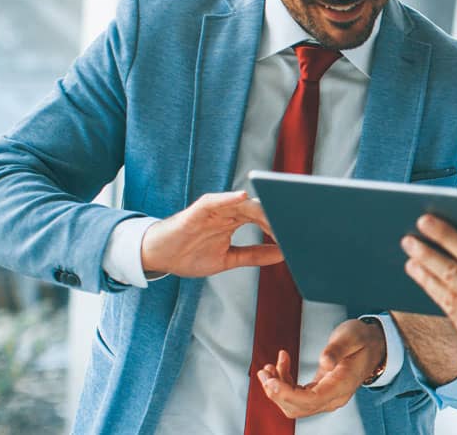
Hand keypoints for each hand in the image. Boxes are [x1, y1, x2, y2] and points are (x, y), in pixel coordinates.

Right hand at [141, 191, 282, 276]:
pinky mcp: (198, 210)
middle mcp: (227, 212)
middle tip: (293, 226)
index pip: (264, 219)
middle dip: (275, 216)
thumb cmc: (190, 255)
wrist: (159, 257)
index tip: (297, 235)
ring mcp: (214, 210)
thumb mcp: (228, 260)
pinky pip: (215, 200)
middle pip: (257, 209)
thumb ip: (254, 255)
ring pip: (241, 203)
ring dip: (260, 208)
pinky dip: (229, 197)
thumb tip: (282, 254)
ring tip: (277, 213)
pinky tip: (242, 197)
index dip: (280, 226)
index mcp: (235, 222)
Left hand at [256, 317, 385, 417]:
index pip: (311, 400)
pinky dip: (285, 383)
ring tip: (269, 368)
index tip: (271, 381)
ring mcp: (327, 396)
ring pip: (294, 404)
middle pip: (298, 407)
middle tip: (264, 372)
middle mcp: (334, 397)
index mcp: (342, 385)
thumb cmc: (362, 339)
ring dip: (277, 388)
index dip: (287, 394)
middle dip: (276, 392)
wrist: (373, 344)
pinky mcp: (320, 392)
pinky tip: (281, 365)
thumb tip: (325, 362)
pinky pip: (297, 395)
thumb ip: (337, 349)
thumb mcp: (351, 337)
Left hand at [402, 214, 456, 357]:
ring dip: (424, 276)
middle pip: (450, 273)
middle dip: (425, 254)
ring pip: (444, 296)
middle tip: (407, 240)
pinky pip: (451, 314)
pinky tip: (427, 283)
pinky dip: (437, 297)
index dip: (444, 234)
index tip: (424, 220)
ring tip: (410, 260)